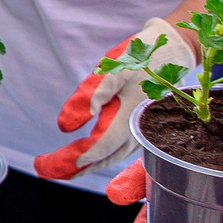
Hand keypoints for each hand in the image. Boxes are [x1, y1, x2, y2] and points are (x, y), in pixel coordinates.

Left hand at [33, 17, 186, 179]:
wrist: (170, 52)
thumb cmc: (141, 58)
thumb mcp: (117, 69)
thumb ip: (97, 93)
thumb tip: (77, 119)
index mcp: (132, 116)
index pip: (104, 145)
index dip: (84, 157)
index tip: (65, 164)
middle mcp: (139, 129)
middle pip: (107, 156)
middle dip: (79, 166)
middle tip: (52, 171)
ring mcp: (142, 130)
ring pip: (114, 155)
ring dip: (90, 164)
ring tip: (65, 170)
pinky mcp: (141, 128)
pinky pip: (121, 149)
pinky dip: (103, 156)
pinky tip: (88, 159)